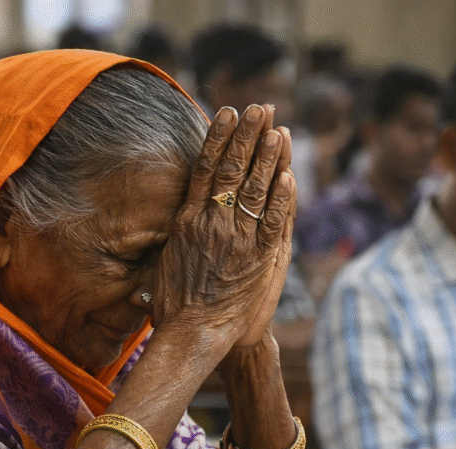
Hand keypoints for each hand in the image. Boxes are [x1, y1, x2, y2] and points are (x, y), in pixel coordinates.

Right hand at [152, 104, 295, 354]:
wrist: (190, 335)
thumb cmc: (173, 306)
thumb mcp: (166, 261)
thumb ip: (176, 237)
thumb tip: (179, 212)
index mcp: (187, 220)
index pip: (204, 167)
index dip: (218, 137)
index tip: (228, 112)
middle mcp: (211, 222)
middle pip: (232, 169)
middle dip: (248, 135)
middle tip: (261, 107)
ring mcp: (236, 238)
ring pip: (255, 188)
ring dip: (269, 156)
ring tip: (279, 128)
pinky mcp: (258, 258)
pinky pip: (273, 220)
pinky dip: (282, 196)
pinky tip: (289, 174)